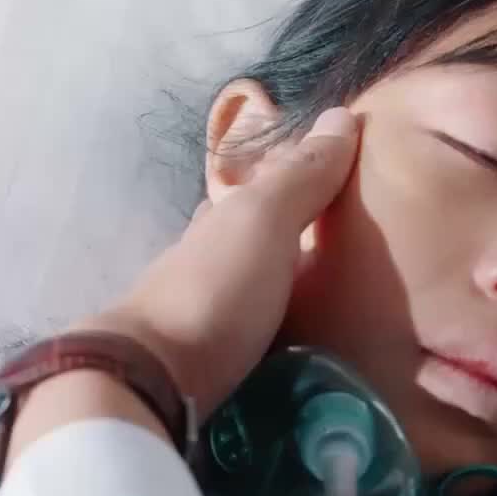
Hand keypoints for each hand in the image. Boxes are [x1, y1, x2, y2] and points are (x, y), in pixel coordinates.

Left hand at [90, 107, 361, 420]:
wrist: (152, 381)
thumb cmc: (214, 290)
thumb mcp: (263, 223)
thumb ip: (300, 178)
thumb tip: (342, 114)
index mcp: (216, 223)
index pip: (253, 190)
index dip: (291, 181)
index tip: (336, 184)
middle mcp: (203, 263)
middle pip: (249, 242)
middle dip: (288, 240)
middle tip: (344, 249)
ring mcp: (201, 317)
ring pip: (249, 292)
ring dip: (284, 292)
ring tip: (338, 305)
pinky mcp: (205, 366)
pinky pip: (250, 338)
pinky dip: (275, 334)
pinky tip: (298, 347)